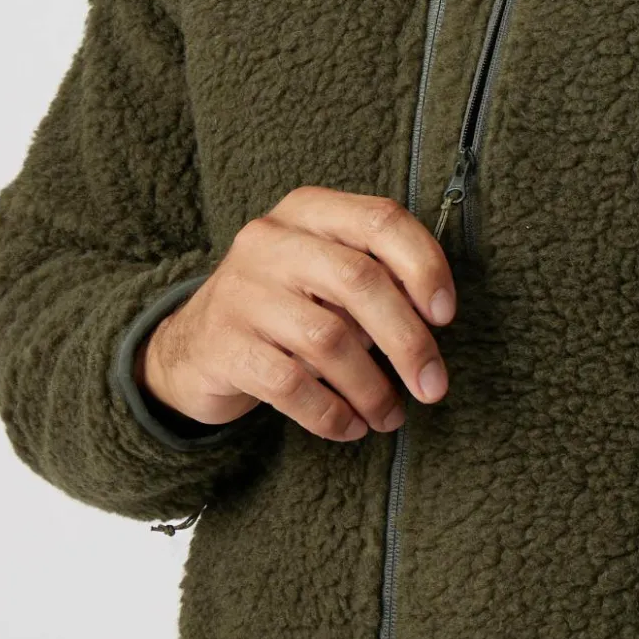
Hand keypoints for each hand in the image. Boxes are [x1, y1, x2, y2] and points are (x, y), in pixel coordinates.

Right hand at [134, 186, 456, 440]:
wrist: (192, 345)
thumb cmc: (285, 307)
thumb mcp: (326, 276)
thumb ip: (375, 281)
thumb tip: (433, 323)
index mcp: (308, 211)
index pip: (380, 220)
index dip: (424, 266)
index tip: (446, 316)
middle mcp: (270, 241)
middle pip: (360, 281)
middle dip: (408, 341)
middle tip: (432, 386)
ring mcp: (242, 291)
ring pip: (329, 339)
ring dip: (372, 388)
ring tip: (389, 416)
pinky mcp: (224, 345)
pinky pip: (292, 385)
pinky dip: (331, 413)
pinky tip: (350, 426)